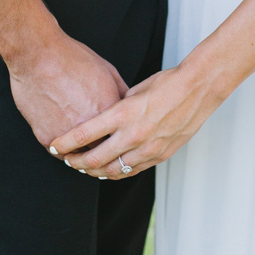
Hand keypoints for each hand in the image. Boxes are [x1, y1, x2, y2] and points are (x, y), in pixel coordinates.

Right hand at [6, 34, 126, 154]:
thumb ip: (121, 93)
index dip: (122, 138)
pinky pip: (60, 153)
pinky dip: (66, 151)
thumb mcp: (109, 72)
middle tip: (104, 150)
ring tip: (87, 152)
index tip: (121, 139)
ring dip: (85, 155)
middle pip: (104, 150)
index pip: (123, 135)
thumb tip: (129, 105)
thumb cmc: (73, 60)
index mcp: (109, 109)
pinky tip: (69, 146)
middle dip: (105, 150)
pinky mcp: (47, 138)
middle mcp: (90, 125)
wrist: (39, 58)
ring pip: (82, 157)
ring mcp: (68, 134)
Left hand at [49, 62, 226, 179]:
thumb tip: (101, 120)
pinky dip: (118, 171)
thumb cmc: (168, 82)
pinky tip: (111, 168)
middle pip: (93, 159)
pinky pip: (132, 170)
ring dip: (95, 170)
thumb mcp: (135, 90)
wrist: (200, 87)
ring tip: (86, 167)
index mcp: (123, 114)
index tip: (53, 146)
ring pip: (112, 170)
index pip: (82, 136)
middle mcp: (134, 134)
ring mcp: (148, 148)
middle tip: (67, 160)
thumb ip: (116, 109)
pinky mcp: (160, 155)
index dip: (63, 144)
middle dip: (75, 162)